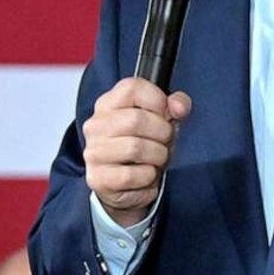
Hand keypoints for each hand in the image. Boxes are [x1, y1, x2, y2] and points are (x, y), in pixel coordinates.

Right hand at [80, 77, 191, 226]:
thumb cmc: (143, 149)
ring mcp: (94, 152)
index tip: (165, 113)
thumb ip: (176, 106)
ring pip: (135, 148)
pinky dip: (148, 176)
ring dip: (157, 156)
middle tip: (165, 141)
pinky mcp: (99, 178)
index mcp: (108, 104)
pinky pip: (133, 175)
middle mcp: (96, 126)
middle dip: (162, 132)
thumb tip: (179, 106)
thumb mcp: (162, 122)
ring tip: (156, 158)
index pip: (132, 88)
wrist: (125, 186)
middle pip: (136, 119)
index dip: (157, 100)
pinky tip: (145, 174)